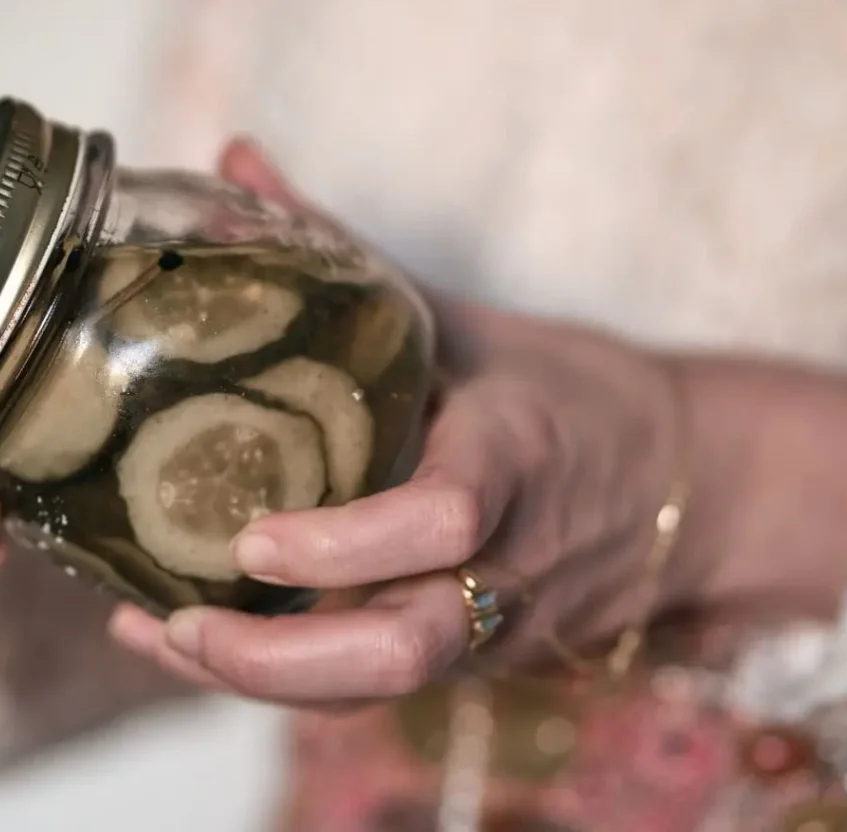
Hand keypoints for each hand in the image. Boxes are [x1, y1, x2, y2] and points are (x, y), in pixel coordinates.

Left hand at [109, 141, 846, 705]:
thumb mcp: (470, 318)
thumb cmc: (575, 391)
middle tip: (180, 620)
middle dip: (280, 658)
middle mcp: (514, 555)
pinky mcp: (489, 657)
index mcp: (520, 451)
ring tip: (164, 635)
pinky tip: (212, 641)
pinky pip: (387, 686)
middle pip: (406, 647)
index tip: (250, 536)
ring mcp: (503, 621)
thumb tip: (237, 159)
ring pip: (385, 686)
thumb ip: (347, 254)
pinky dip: (295, 677)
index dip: (347, 539)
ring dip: (268, 683)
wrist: (682, 486)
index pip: (446, 514)